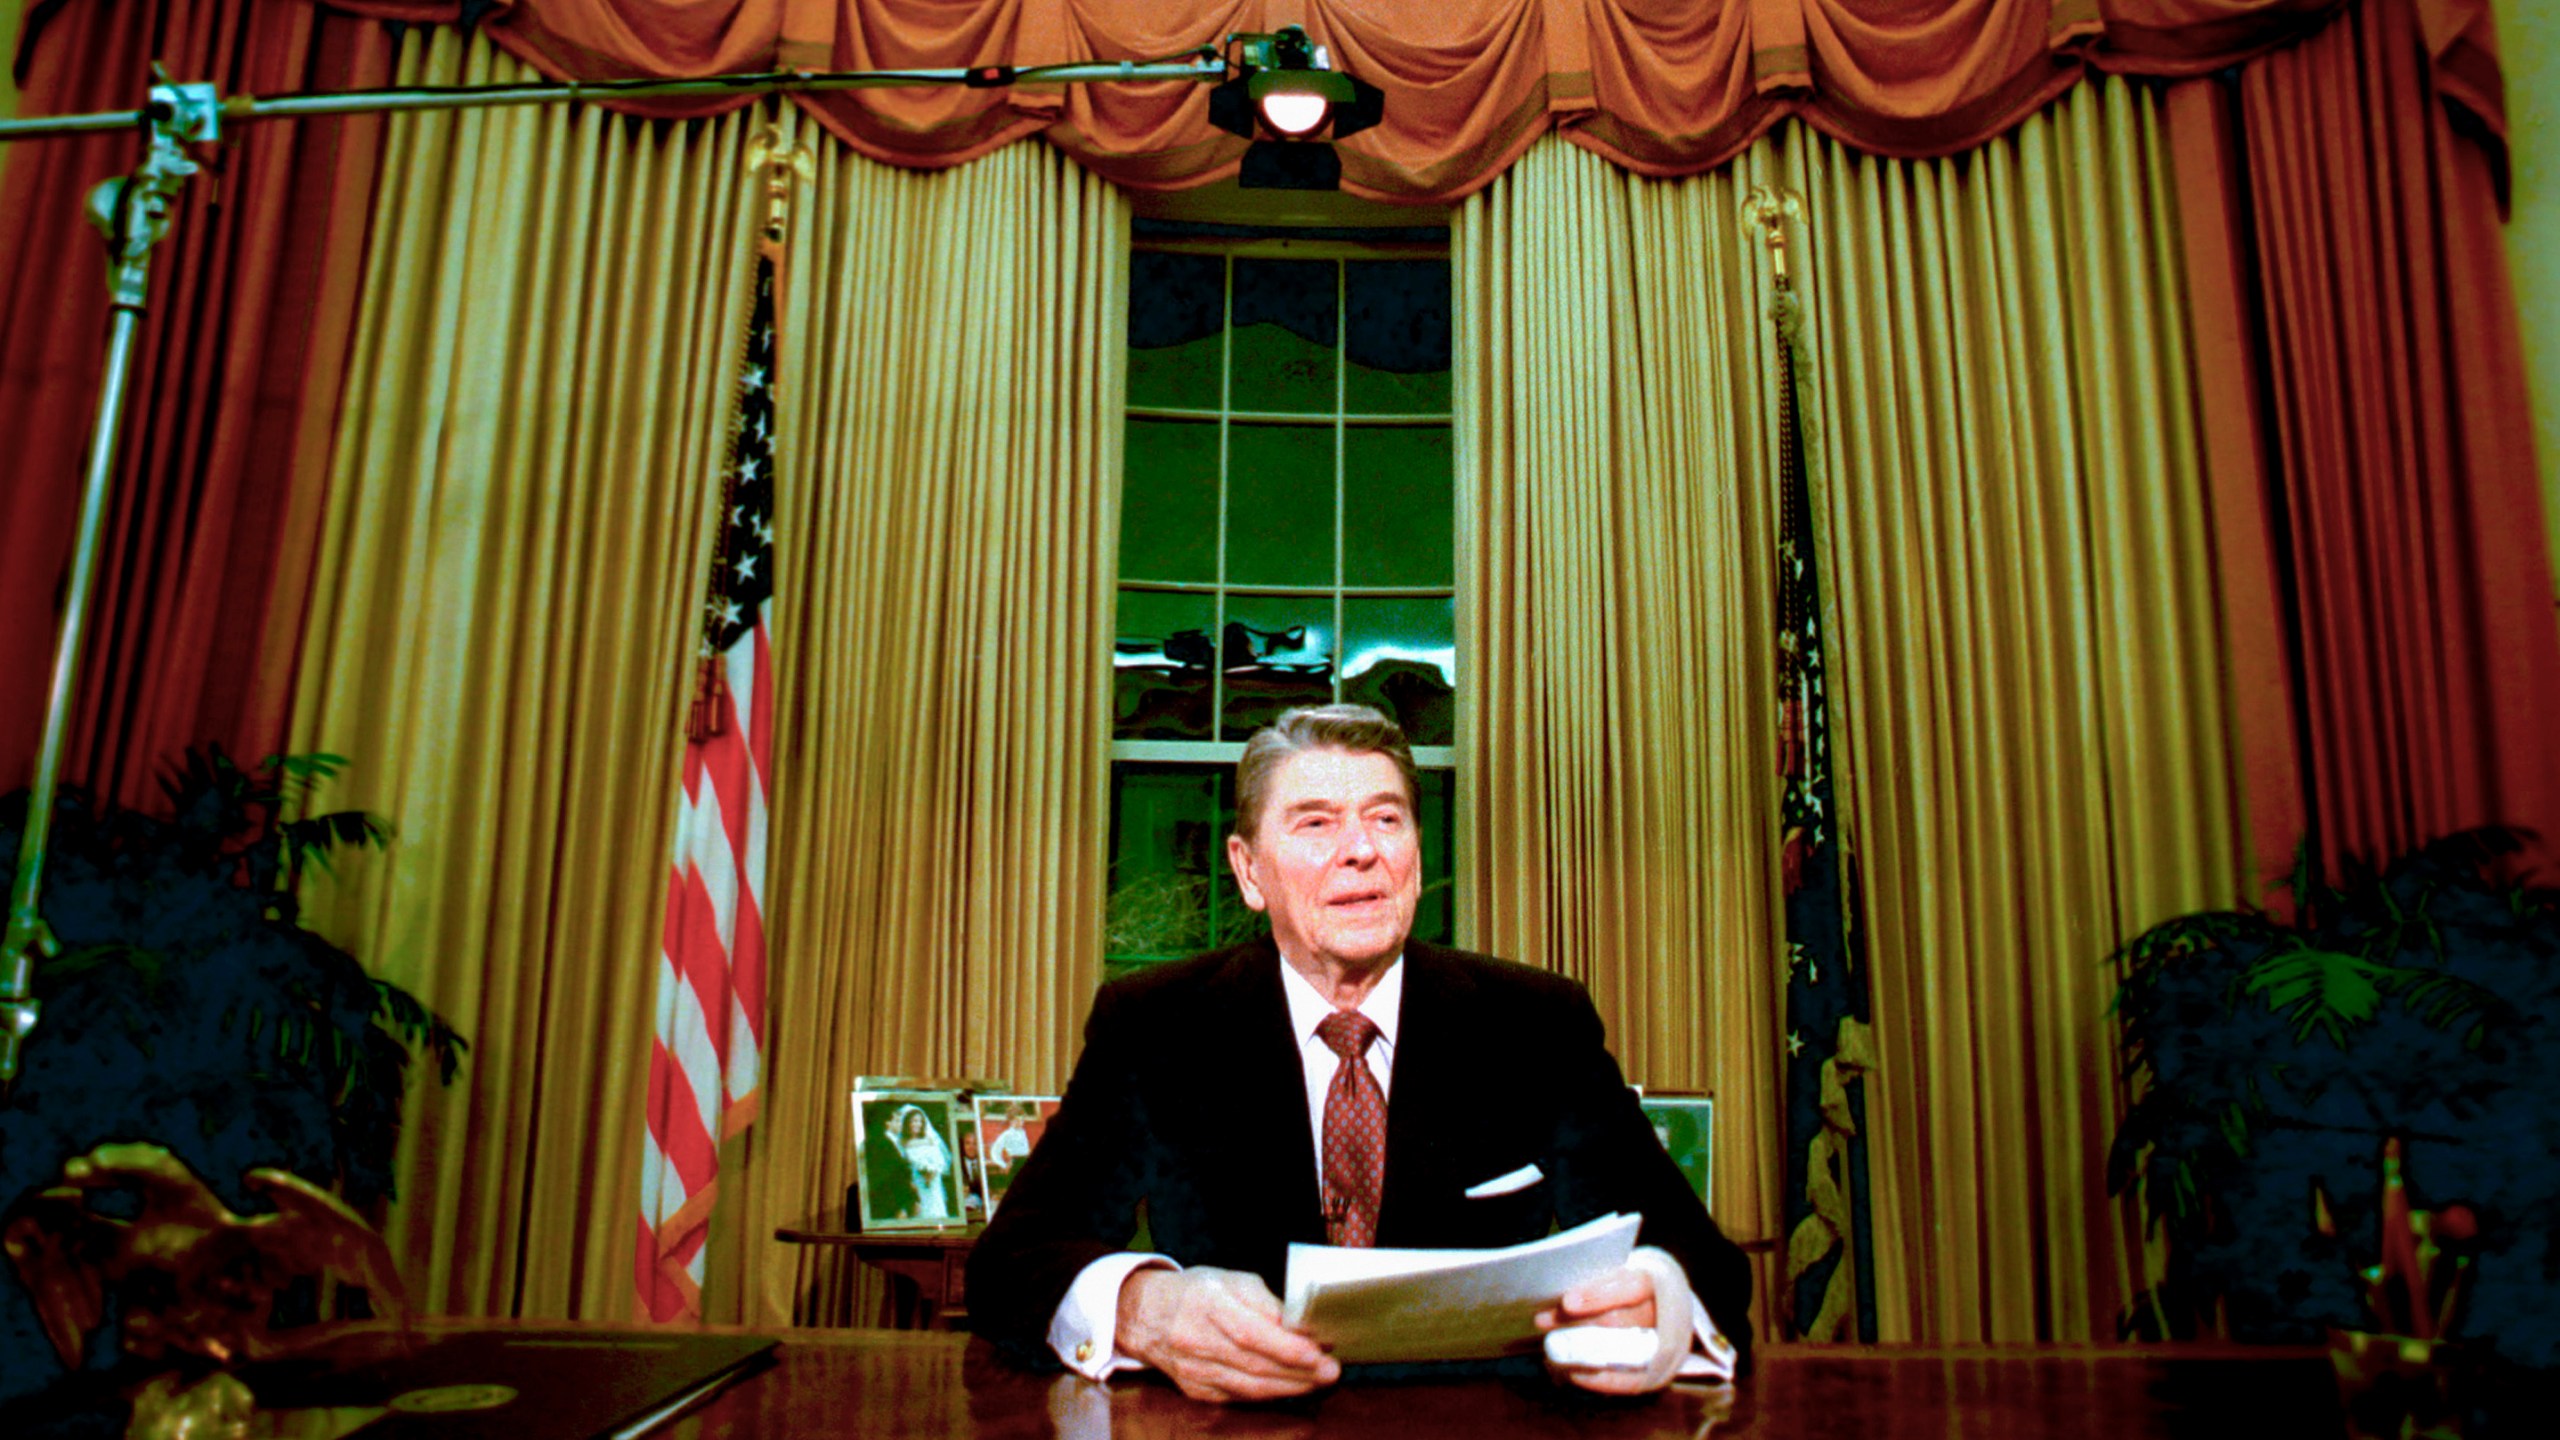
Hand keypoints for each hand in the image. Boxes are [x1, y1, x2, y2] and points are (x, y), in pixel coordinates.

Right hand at [1116, 1266, 1340, 1402]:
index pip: (1250, 1333)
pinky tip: (1290, 1387)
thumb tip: (1302, 1327)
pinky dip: (1268, 1394)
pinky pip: (1239, 1396)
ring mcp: (1194, 1371)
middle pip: (1254, 1365)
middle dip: (1298, 1371)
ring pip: (1249, 1387)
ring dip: (1289, 1387)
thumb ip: (1267, 1303)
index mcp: (1206, 1305)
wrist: (1146, 1315)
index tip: (1319, 1352)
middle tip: (1331, 1370)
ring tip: (1319, 1381)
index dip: (1287, 1347)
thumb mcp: (1233, 1281)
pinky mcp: (1196, 1390)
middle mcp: (1196, 1340)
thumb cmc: (1197, 1292)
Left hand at [1534, 1245, 1693, 1394]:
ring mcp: (1661, 1344)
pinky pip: (1630, 1382)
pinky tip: (1573, 1374)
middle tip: (1543, 1321)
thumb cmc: (1623, 1286)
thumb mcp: (1613, 1273)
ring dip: (1580, 1351)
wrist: (1660, 1306)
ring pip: (1620, 1350)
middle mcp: (1661, 1314)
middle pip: (1619, 1320)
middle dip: (1576, 1323)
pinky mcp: (1657, 1372)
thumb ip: (1591, 1280)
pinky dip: (1599, 1380)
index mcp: (1654, 1282)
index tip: (1567, 1301)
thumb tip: (1557, 1297)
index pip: (1631, 1287)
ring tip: (1550, 1348)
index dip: (1598, 1295)